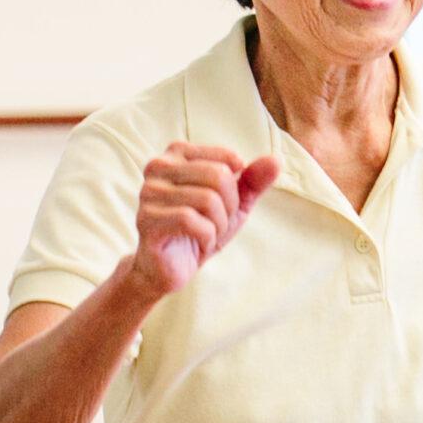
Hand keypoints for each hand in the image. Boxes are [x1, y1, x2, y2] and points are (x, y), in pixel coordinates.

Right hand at [125, 142, 281, 296]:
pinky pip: (191, 221)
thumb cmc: (200, 229)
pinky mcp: (146, 219)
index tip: (222, 204)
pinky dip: (206, 236)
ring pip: (208, 199)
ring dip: (218, 224)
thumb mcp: (234, 204)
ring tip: (206, 234)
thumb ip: (254, 181)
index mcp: (177, 154)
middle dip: (228, 207)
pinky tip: (199, 243)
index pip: (226, 160)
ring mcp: (149, 193)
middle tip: (216, 223)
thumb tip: (275, 160)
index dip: (235, 189)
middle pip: (218, 177)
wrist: (170, 268)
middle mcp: (158, 166)